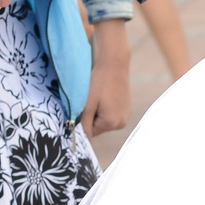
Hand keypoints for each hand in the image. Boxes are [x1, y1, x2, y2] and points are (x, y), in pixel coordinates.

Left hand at [83, 18, 131, 135]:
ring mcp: (125, 116)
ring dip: (97, 112)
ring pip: (103, 121)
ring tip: (98, 97)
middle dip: (90, 117)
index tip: (82, 108)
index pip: (90, 133)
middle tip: (90, 100)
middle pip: (97, 128)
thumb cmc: (99, 83)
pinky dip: (104, 108)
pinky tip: (104, 95)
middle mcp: (121, 123)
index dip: (82, 121)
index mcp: (112, 123)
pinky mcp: (126, 109)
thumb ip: (83, 124)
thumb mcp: (87, 104)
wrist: (115, 64)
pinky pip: (110, 115)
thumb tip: (79, 139)